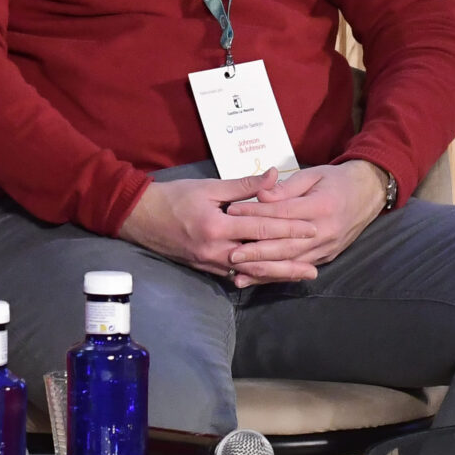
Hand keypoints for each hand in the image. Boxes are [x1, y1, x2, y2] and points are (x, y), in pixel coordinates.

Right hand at [116, 172, 319, 281]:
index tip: (311, 229)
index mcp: (217, 226)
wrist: (141, 218)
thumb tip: (273, 176)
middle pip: (260, 258)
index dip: (288, 228)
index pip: (261, 228)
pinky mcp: (206, 268)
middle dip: (289, 263)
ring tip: (300, 276)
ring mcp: (210, 263)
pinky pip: (236, 274)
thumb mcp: (209, 187)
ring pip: (250, 271)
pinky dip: (257, 276)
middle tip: (314, 267)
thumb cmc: (174, 197)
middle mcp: (215, 250)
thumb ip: (244, 185)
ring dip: (277, 275)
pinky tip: (273, 278)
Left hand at [221, 161, 388, 286]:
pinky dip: (276, 275)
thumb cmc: (337, 180)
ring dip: (264, 269)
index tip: (232, 212)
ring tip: (238, 273)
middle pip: (285, 245)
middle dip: (256, 251)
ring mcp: (326, 248)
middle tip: (230, 253)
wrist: (369, 194)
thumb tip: (262, 196)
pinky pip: (297, 268)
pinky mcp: (326, 258)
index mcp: (322, 206)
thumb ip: (287, 187)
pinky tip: (257, 278)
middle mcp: (325, 231)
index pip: (283, 213)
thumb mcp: (313, 174)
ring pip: (290, 262)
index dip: (256, 213)